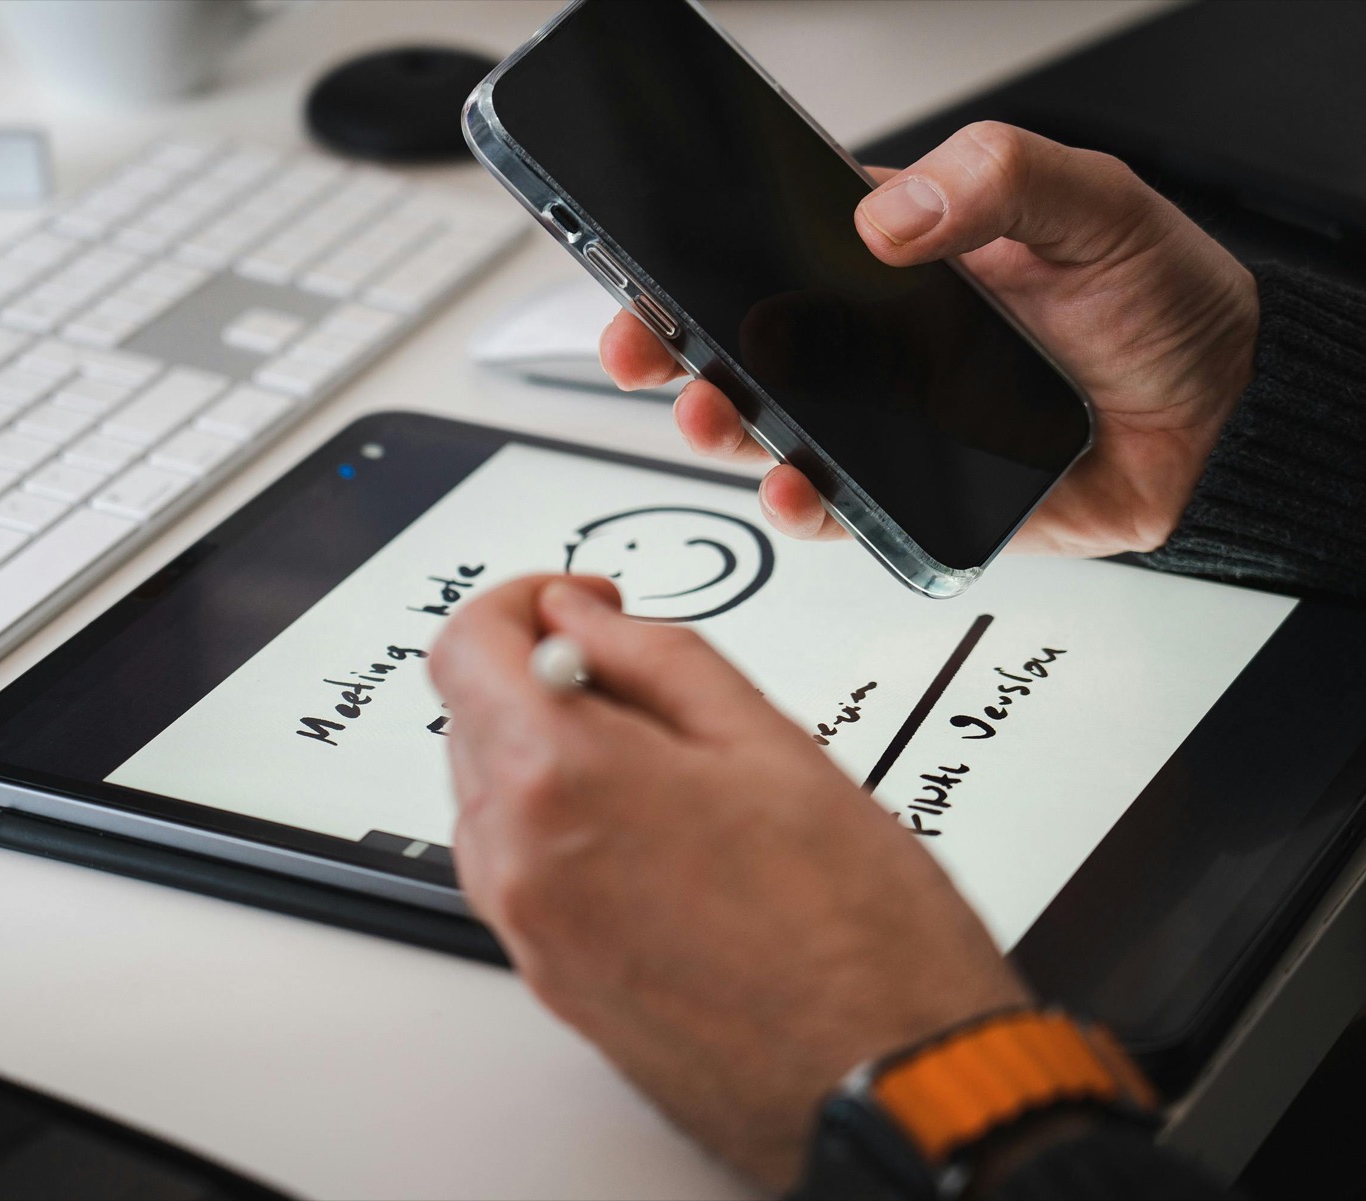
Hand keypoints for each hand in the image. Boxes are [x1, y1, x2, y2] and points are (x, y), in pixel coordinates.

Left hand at [430, 575, 1028, 1186]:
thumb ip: (653, 656)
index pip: (467, 646)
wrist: (882, 1076)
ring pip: (492, 797)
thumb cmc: (856, 930)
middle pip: (472, 718)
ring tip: (671, 772)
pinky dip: (562, 828)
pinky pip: (520, 870)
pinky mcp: (549, 978)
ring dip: (551, 755)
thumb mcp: (767, 741)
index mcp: (559, 780)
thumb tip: (581, 615)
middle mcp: (517, 861)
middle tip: (641, 683)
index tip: (578, 604)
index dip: (521, 602)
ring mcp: (527, 930)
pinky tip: (660, 838)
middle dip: (544, 678)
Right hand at [602, 121, 1259, 557]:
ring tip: (711, 416)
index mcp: (901, 255)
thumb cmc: (1163, 302)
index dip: (703, 257)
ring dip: (724, 427)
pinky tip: (794, 487)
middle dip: (676, 349)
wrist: (1225, 421)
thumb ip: (998, 180)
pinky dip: (802, 506)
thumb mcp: (1092, 204)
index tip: (651, 264)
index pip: (776, 246)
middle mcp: (879, 338)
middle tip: (645, 349)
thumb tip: (888, 217)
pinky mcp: (912, 493)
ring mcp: (888, 418)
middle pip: (747, 343)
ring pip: (773, 428)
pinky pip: (836, 506)